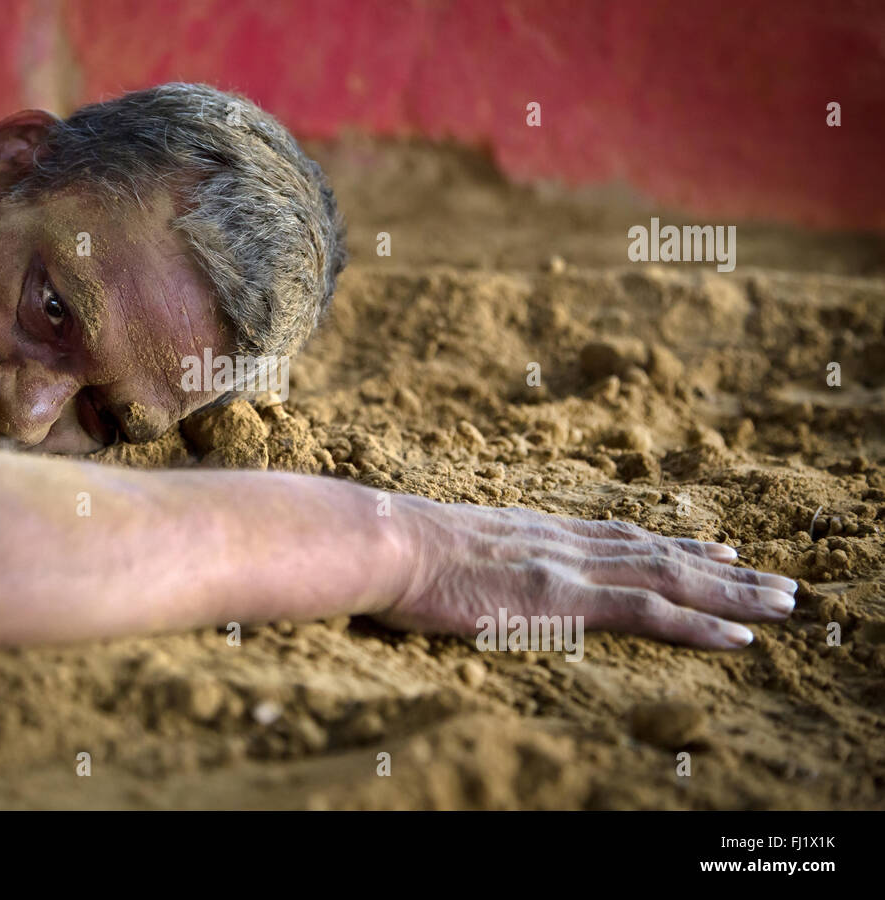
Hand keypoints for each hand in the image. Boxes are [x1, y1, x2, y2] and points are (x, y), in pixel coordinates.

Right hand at [378, 500, 797, 648]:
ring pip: (671, 577)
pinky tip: (738, 636)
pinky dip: (698, 624)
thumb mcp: (446, 545)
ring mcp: (571, 568)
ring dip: (732, 592)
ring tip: (782, 602)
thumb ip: (474, 553)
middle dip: (723, 569)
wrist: (387, 542)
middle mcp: (566, 542)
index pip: (621, 536)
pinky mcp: (566, 598)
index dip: (674, 541)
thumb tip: (464, 563)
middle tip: (775, 579)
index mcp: (538, 532)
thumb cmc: (398, 549)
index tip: (715, 544)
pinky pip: (648, 612)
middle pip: (661, 552)